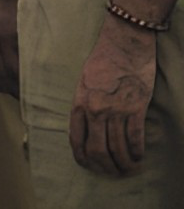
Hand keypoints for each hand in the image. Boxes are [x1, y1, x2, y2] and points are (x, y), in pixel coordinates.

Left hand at [69, 16, 156, 175]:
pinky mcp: (135, 108)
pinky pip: (134, 138)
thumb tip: (86, 125)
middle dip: (104, 166)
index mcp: (79, 103)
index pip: (76, 139)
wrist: (124, 43)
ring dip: (123, 163)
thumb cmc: (103, 59)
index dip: (83, 157)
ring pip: (117, 148)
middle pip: (96, 149)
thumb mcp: (83, 81)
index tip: (89, 165)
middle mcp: (95, 110)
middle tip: (112, 172)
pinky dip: (136, 152)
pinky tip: (138, 157)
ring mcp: (115, 110)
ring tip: (128, 169)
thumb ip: (84, 103)